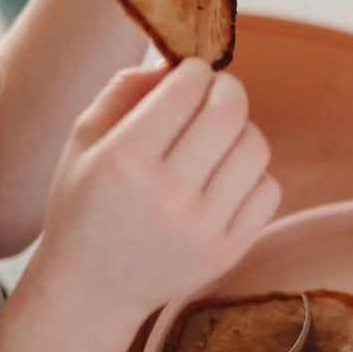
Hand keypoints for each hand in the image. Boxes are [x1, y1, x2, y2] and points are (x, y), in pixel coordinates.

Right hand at [36, 60, 280, 351]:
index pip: (188, 88)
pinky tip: (224, 180)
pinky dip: (252, 175)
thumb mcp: (84, 139)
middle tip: (214, 94)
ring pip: (256, 147)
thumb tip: (178, 61)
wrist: (91, 290)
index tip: (188, 76)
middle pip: (230, 111)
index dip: (194, 70)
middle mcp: (166, 195)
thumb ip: (127, 88)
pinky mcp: (227, 252)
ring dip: (242, 131)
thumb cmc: (86, 203)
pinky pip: (268, 189)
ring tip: (216, 140)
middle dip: (226, 89)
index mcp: (124, 160)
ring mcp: (202, 228)